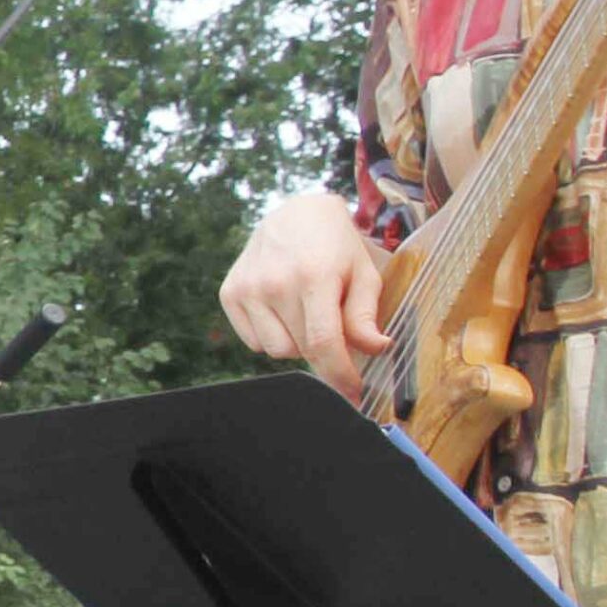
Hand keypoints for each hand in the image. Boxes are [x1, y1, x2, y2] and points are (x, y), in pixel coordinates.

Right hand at [221, 190, 391, 393]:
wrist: (295, 212)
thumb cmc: (336, 245)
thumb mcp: (363, 274)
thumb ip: (366, 316)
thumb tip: (377, 350)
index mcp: (313, 276)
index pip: (323, 343)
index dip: (340, 375)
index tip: (354, 394)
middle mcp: (274, 283)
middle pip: (302, 351)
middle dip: (323, 350)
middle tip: (333, 325)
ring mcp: (247, 289)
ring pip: (277, 351)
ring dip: (296, 343)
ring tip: (306, 312)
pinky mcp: (229, 292)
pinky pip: (254, 342)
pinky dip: (273, 335)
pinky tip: (283, 309)